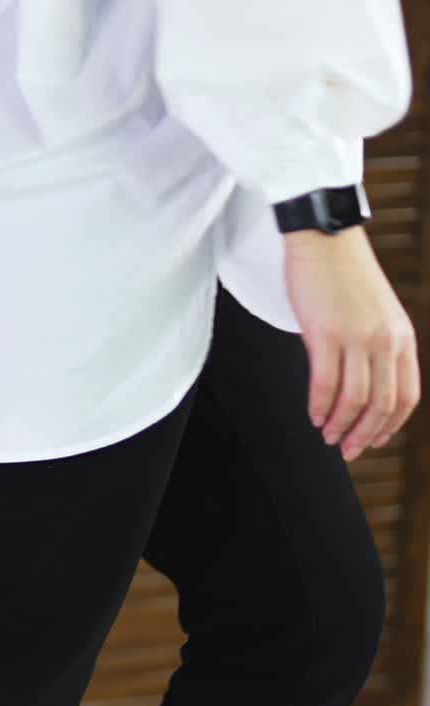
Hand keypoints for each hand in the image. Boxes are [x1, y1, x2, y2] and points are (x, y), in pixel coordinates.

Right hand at [283, 225, 419, 460]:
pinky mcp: (325, 334)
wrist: (326, 241)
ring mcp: (356, 337)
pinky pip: (325, 383)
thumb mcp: (377, 314)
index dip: (390, 426)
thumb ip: (378, 346)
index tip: (372, 441)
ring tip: (327, 435)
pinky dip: (319, 406)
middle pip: (381, 404)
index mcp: (402, 337)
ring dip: (340, 425)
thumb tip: (367, 383)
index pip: (406, 395)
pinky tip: (313, 415)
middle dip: (364, 435)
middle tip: (347, 450)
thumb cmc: (345, 276)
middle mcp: (385, 340)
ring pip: (354, 399)